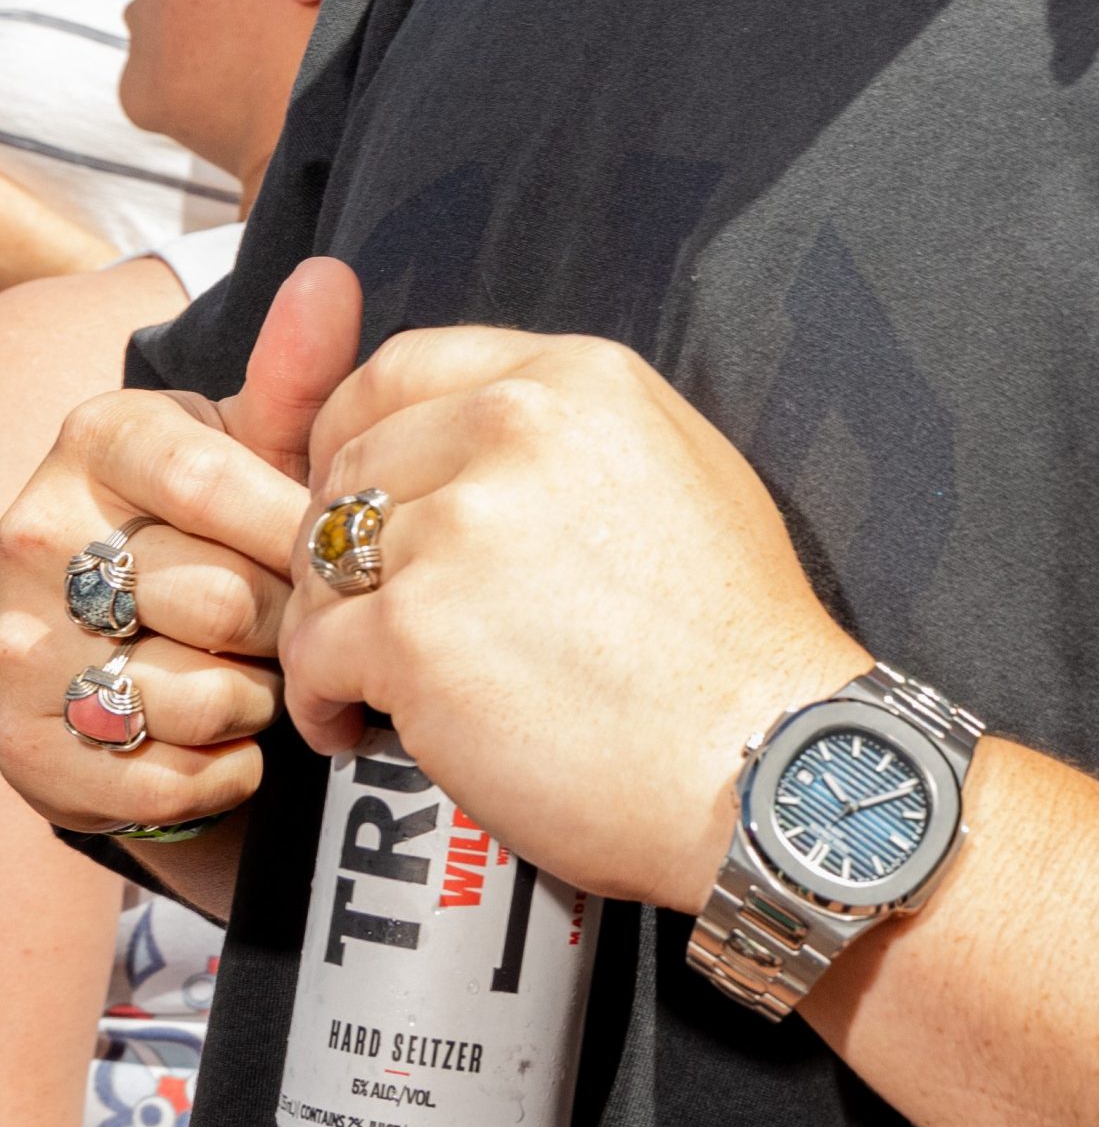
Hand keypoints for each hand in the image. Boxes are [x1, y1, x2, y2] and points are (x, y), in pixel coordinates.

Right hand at [0, 261, 350, 838]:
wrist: (147, 641)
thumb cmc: (229, 527)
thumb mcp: (263, 446)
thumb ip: (301, 378)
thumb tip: (328, 279)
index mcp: (96, 439)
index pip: (219, 487)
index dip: (297, 533)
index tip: (335, 549)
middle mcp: (31, 536)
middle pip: (220, 599)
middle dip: (292, 624)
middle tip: (300, 622)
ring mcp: (12, 646)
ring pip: (197, 693)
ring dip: (262, 700)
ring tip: (260, 674)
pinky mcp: (22, 748)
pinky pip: (167, 777)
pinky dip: (226, 770)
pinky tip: (232, 738)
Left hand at [277, 286, 862, 911]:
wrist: (760, 756)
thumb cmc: (738, 638)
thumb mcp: (689, 471)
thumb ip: (575, 433)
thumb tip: (481, 432)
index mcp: (579, 381)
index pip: (401, 370)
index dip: (359, 435)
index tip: (362, 495)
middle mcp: (514, 429)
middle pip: (348, 466)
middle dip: (341, 545)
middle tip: (377, 610)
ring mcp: (458, 528)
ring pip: (316, 562)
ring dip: (334, 624)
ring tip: (374, 682)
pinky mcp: (414, 630)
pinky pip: (312, 652)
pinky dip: (324, 700)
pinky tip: (366, 727)